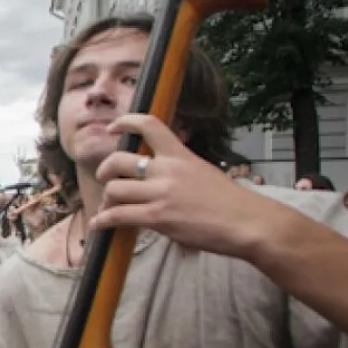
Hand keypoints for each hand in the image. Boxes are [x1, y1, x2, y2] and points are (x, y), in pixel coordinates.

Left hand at [92, 114, 272, 260]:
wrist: (247, 223)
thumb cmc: (230, 202)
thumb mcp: (203, 171)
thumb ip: (179, 168)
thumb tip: (159, 174)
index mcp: (180, 155)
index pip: (149, 125)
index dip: (125, 122)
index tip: (113, 127)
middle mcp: (167, 170)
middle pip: (118, 161)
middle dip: (104, 171)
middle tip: (105, 179)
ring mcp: (161, 194)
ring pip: (114, 190)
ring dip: (106, 200)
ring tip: (107, 209)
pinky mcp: (158, 217)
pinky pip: (118, 216)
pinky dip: (103, 221)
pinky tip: (99, 225)